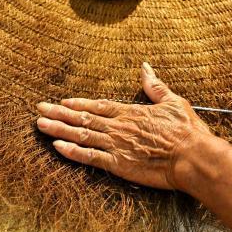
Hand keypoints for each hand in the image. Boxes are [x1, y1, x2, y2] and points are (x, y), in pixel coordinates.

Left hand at [36, 62, 212, 189]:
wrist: (192, 156)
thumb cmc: (186, 130)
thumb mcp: (173, 101)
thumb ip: (155, 86)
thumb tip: (145, 67)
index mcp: (131, 112)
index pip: (99, 106)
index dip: (79, 104)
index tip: (62, 102)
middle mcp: (119, 127)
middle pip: (83, 118)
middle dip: (59, 114)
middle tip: (39, 109)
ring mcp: (116, 145)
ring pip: (81, 135)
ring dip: (59, 129)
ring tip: (40, 125)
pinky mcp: (118, 164)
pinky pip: (90, 157)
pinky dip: (72, 152)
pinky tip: (57, 147)